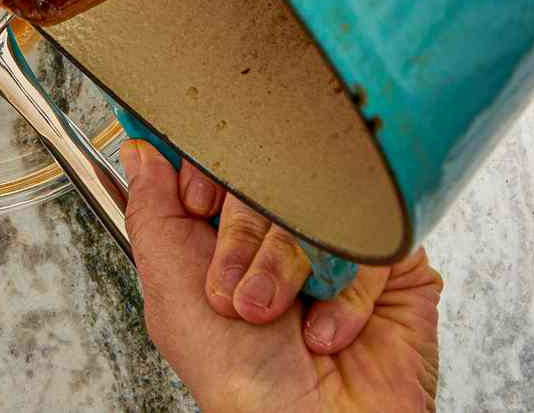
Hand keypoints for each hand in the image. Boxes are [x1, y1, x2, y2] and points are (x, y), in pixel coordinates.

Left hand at [122, 139, 441, 412]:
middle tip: (236, 290)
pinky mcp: (392, 262)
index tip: (198, 203)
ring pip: (318, 202)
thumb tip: (141, 150)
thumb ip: (153, 212)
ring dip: (288, 268)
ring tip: (277, 318)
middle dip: (244, 237)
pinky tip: (326, 330)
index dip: (209, 170)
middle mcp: (283, 232)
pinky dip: (345, 293)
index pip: (222, 157)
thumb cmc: (240, 383)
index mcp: (228, 231)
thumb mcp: (173, 294)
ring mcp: (338, 244)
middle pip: (268, 175)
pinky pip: (368, 238)